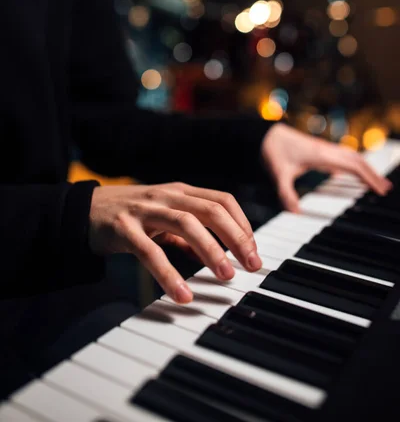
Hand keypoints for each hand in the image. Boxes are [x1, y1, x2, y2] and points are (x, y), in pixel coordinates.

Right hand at [89, 182, 261, 303]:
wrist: (84, 210)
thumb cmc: (130, 215)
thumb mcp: (163, 217)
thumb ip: (187, 234)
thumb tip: (214, 255)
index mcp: (179, 191)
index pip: (221, 200)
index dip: (242, 224)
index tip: (253, 250)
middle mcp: (166, 196)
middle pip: (211, 210)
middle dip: (236, 237)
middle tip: (252, 264)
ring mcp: (144, 210)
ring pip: (186, 223)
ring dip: (211, 250)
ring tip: (227, 275)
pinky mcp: (123, 228)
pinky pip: (150, 252)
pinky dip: (168, 273)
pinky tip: (182, 294)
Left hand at [261, 123, 391, 212]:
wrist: (265, 134)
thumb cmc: (272, 151)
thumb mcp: (278, 174)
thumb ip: (286, 193)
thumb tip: (295, 212)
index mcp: (321, 155)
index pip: (353, 166)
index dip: (369, 177)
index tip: (380, 189)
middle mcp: (326, 150)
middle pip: (357, 160)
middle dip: (373, 174)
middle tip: (385, 189)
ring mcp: (323, 148)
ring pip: (351, 156)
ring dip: (365, 168)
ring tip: (375, 182)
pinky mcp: (319, 149)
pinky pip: (342, 156)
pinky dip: (353, 164)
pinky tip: (353, 173)